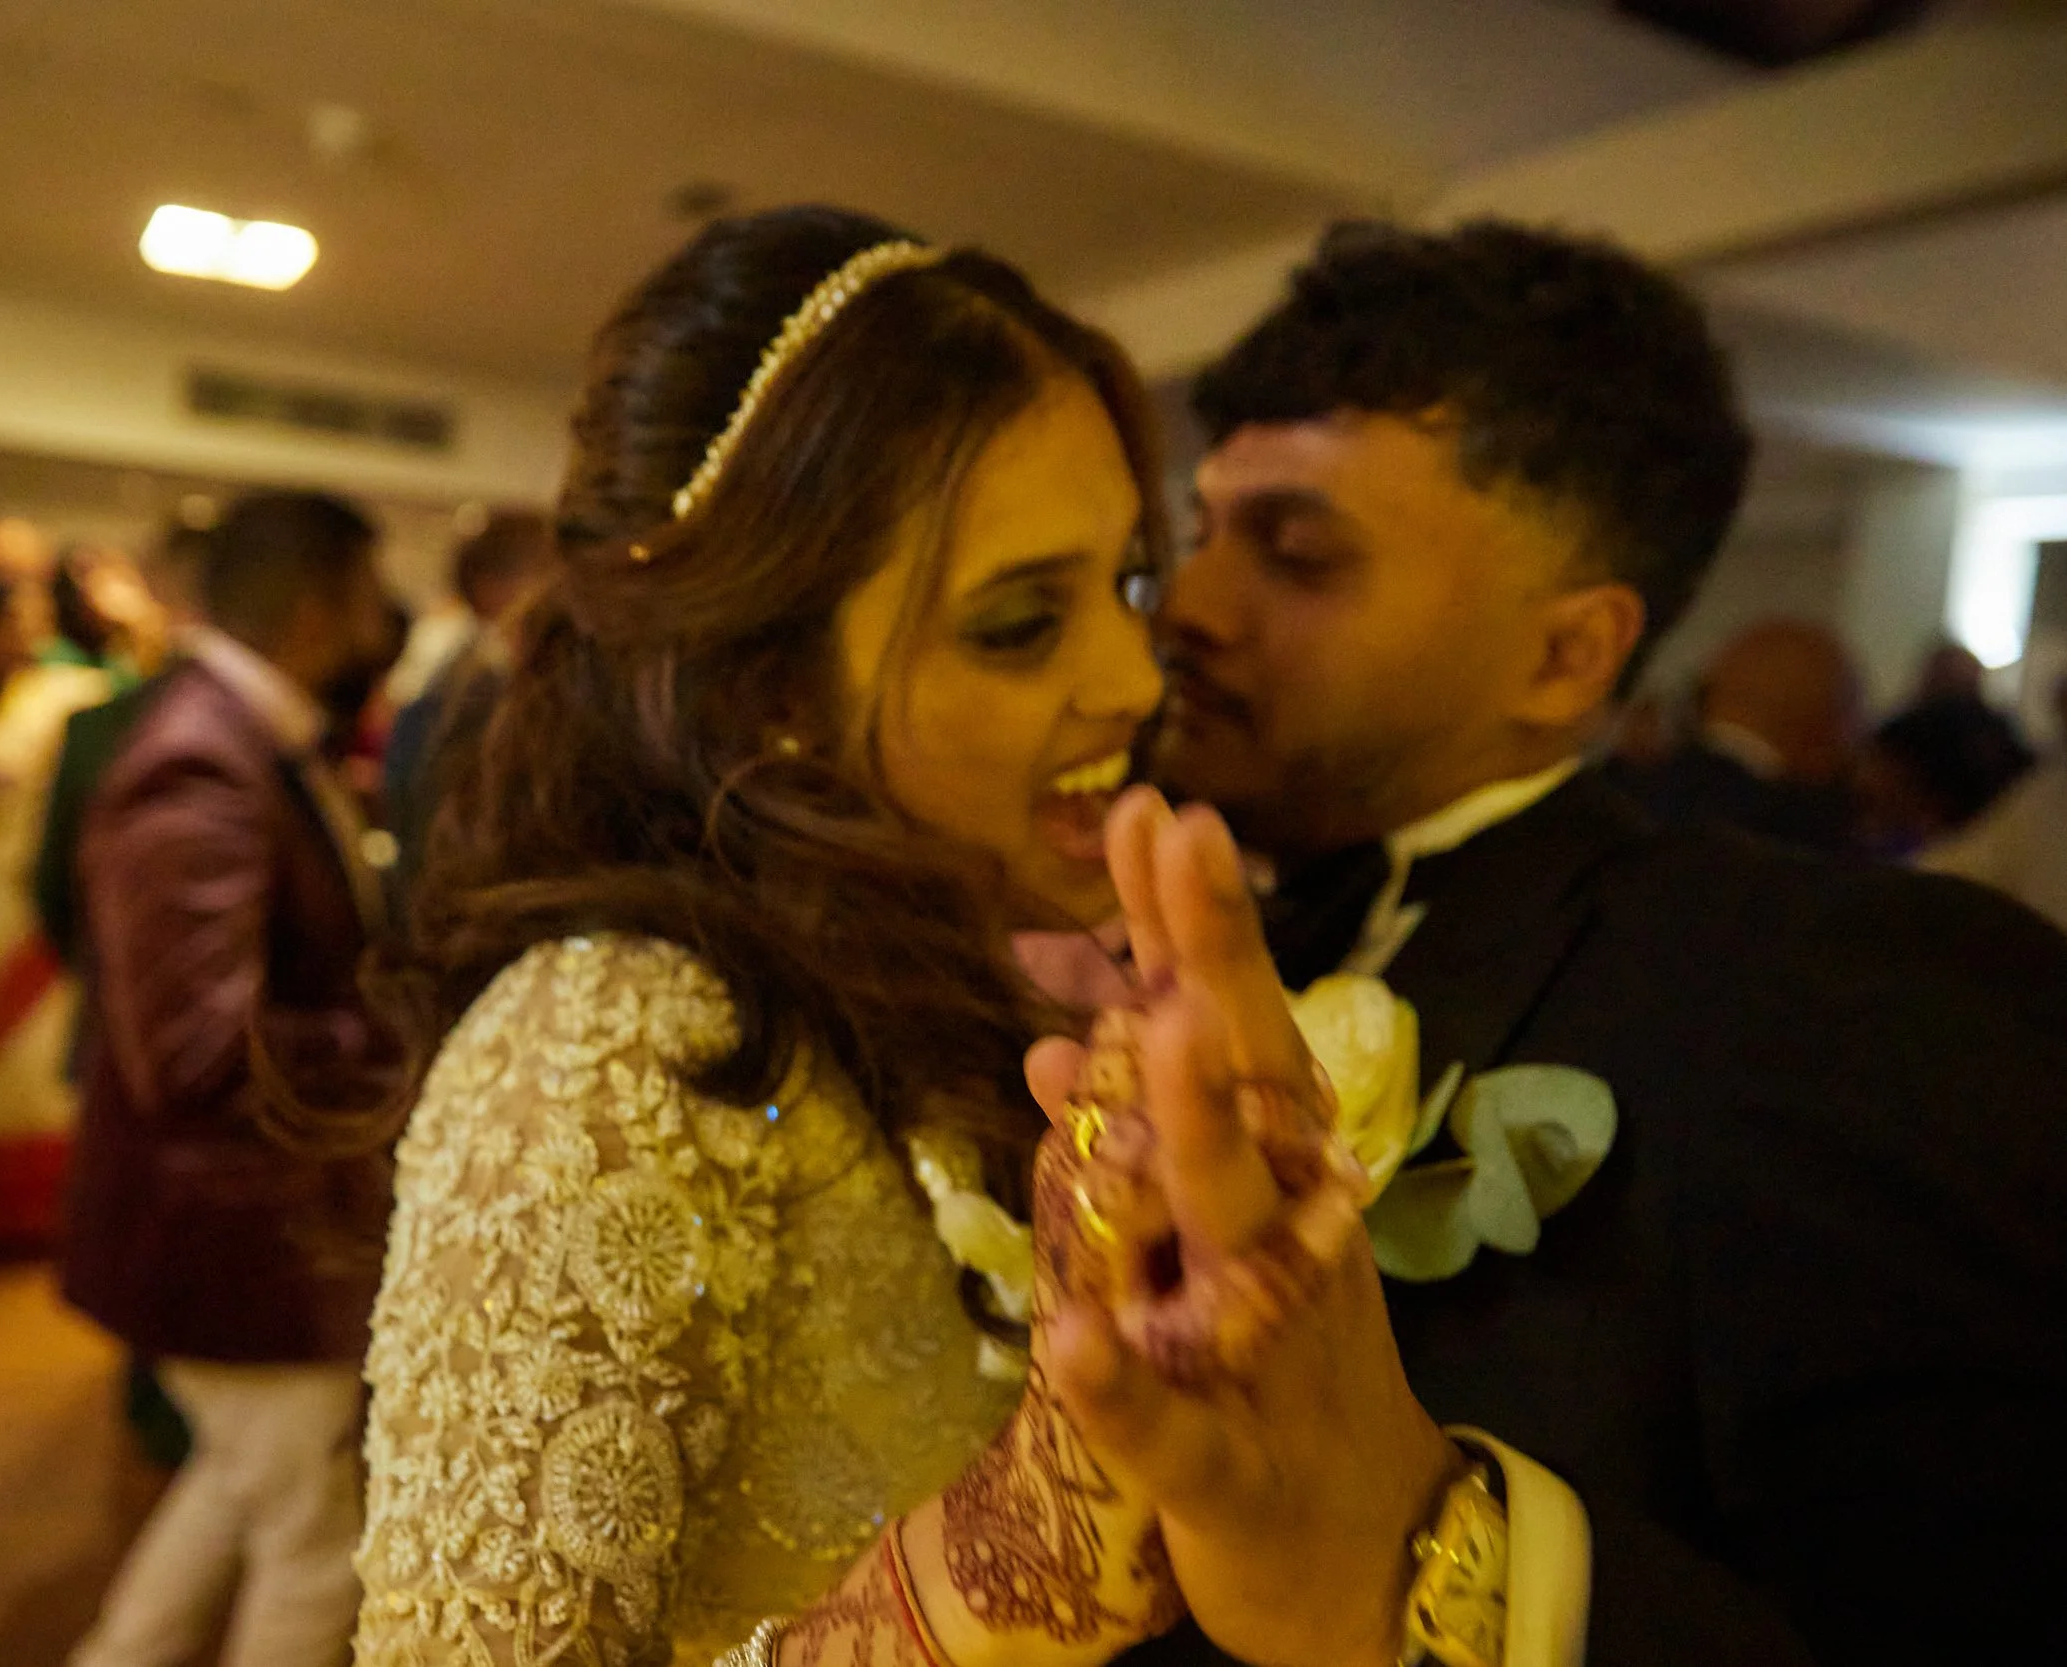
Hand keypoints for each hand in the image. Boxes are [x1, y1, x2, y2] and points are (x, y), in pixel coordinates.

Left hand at [1034, 789, 1457, 1666]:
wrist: (1363, 1562)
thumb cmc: (1278, 1379)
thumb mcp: (1206, 1247)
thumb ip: (1141, 1146)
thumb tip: (1053, 1041)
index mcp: (1277, 1185)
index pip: (1232, 1030)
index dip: (1198, 926)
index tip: (1164, 807)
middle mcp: (1285, 1241)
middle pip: (1250, 1088)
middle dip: (1214, 962)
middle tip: (1181, 834)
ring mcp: (1260, 1352)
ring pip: (1230, 1234)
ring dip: (1196, 1133)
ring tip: (1162, 1030)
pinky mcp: (1217, 1472)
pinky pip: (1166, 1427)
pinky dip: (1122, 1385)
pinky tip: (1070, 1334)